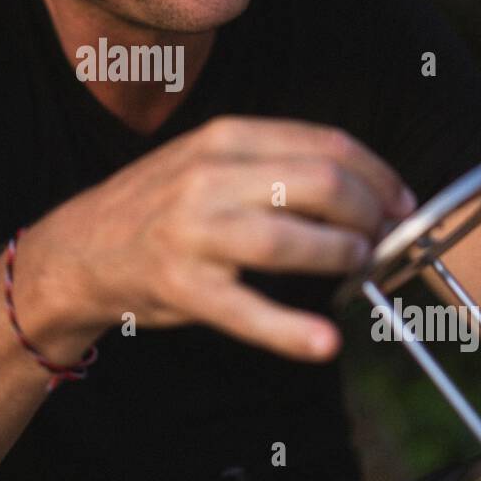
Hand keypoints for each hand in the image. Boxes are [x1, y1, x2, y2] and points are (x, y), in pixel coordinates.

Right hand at [55, 115, 416, 362]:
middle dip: (369, 213)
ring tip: (358, 266)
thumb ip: (273, 162)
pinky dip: (293, 331)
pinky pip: (248, 312)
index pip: (326, 143)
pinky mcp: (183, 286)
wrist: (80, 248)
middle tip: (384, 237)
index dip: (378, 174)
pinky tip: (324, 342)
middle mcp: (209, 177)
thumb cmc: (158, 206)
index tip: (400, 201)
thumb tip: (359, 183)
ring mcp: (194, 232)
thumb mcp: (208, 160)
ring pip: (292, 239)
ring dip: (343, 255)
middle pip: (321, 183)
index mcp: (225, 138)